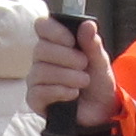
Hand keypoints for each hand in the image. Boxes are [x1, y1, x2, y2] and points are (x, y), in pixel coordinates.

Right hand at [27, 14, 116, 134]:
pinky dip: (60, 91)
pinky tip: (73, 94)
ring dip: (67, 76)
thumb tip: (88, 24)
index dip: (54, 31)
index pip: (42, 26)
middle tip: (84, 65)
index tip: (71, 40)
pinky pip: (39, 91)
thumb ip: (92, 44)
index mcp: (56, 43)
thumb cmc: (97, 82)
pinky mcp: (35, 99)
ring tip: (83, 82)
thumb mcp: (100, 62)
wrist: (101, 111)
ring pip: (40, 71)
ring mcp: (36, 79)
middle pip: (41, 49)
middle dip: (67, 57)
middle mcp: (41, 59)